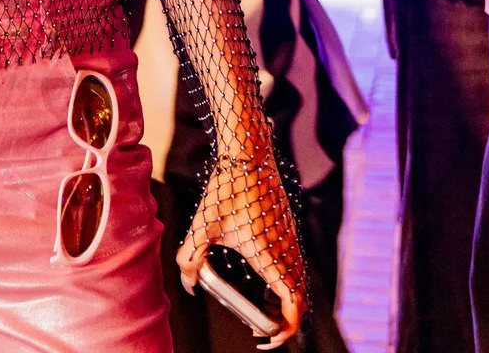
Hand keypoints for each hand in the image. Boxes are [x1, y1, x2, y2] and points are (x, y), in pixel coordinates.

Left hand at [176, 156, 308, 348]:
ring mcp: (291, 237)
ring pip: (298, 280)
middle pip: (298, 299)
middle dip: (282, 321)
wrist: (248, 153)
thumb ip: (190, 260)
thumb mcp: (201, 228)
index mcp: (270, 257)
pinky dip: (286, 280)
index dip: (285, 330)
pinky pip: (295, 263)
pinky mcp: (288, 226)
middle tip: (259, 328)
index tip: (267, 338)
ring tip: (261, 308)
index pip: (294, 306)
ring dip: (284, 300)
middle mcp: (287, 250)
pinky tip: (264, 278)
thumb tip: (189, 284)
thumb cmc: (227, 189)